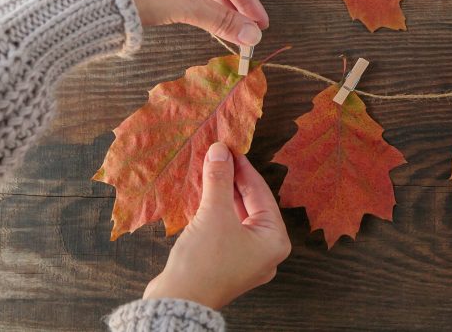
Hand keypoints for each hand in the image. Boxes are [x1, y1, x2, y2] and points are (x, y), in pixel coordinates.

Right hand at [143, 142, 290, 309]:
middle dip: (234, 180)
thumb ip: (219, 180)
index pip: (261, 193)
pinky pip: (226, 228)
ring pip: (237, 216)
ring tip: (211, 169)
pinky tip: (206, 194)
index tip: (230, 148)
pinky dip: (217, 211)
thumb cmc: (204, 262)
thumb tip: (220, 151)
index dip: (244, 168)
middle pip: (251, 204)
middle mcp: (266, 251)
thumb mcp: (214, 214)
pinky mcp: (227, 262)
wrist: (177, 304)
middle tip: (219, 155)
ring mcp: (246, 259)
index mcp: (275, 241)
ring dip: (224, 194)